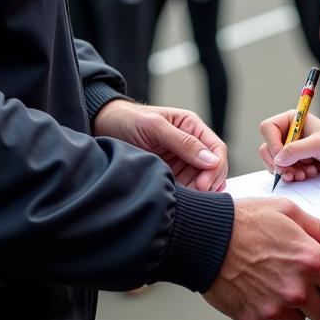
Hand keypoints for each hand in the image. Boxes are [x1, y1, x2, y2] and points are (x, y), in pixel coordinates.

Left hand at [94, 99, 227, 190]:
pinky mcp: (169, 173)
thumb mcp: (154, 127)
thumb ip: (183, 142)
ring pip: (200, 181)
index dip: (216, 168)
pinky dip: (185, 195)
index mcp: (191, 126)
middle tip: (194, 196)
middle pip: (212, 168)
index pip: (217, 149)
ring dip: (196, 192)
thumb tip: (211, 160)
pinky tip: (176, 199)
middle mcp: (190, 143)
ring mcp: (180, 160)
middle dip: (208, 183)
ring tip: (181, 198)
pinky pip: (185, 187)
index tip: (204, 184)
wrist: (102, 127)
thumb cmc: (127, 120)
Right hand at [203, 198, 319, 319]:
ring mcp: (274, 307)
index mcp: (311, 261)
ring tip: (278, 282)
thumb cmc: (247, 218)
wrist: (204, 236)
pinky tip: (258, 287)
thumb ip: (319, 229)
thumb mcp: (288, 211)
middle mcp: (296, 289)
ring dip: (296, 309)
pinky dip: (270, 310)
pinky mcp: (254, 319)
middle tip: (307, 282)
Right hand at [258, 111, 319, 182]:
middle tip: (291, 171)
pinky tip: (308, 174)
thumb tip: (277, 160)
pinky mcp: (298, 163)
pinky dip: (293, 175)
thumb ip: (295, 150)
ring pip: (275, 162)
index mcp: (293, 120)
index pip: (268, 128)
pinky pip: (285, 171)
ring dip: (288, 171)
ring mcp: (293, 149)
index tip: (282, 156)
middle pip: (268, 148)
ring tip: (304, 174)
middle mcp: (290, 133)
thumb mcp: (318, 144)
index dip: (272, 143)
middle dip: (279, 162)